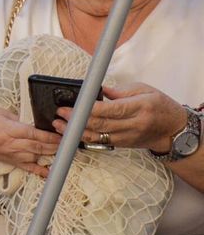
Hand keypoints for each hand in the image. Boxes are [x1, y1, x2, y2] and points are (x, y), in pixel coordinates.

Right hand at [0, 103, 61, 177]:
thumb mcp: (2, 113)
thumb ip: (20, 121)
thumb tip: (36, 126)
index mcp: (8, 130)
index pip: (35, 134)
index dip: (51, 136)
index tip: (64, 134)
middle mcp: (9, 144)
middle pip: (37, 147)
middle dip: (55, 146)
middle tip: (70, 143)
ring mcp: (9, 154)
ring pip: (34, 157)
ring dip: (50, 155)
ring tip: (64, 153)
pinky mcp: (7, 160)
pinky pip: (25, 167)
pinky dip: (38, 170)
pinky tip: (49, 172)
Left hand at [56, 82, 190, 153]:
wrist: (174, 130)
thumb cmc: (160, 106)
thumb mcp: (145, 90)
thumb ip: (121, 90)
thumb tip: (98, 89)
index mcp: (140, 107)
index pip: (110, 110)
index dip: (89, 109)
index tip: (73, 105)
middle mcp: (134, 124)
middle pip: (101, 124)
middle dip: (77, 120)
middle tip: (61, 113)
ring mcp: (128, 137)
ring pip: (98, 136)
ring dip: (76, 131)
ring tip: (60, 125)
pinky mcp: (123, 144)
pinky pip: (100, 142)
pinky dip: (85, 138)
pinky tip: (72, 133)